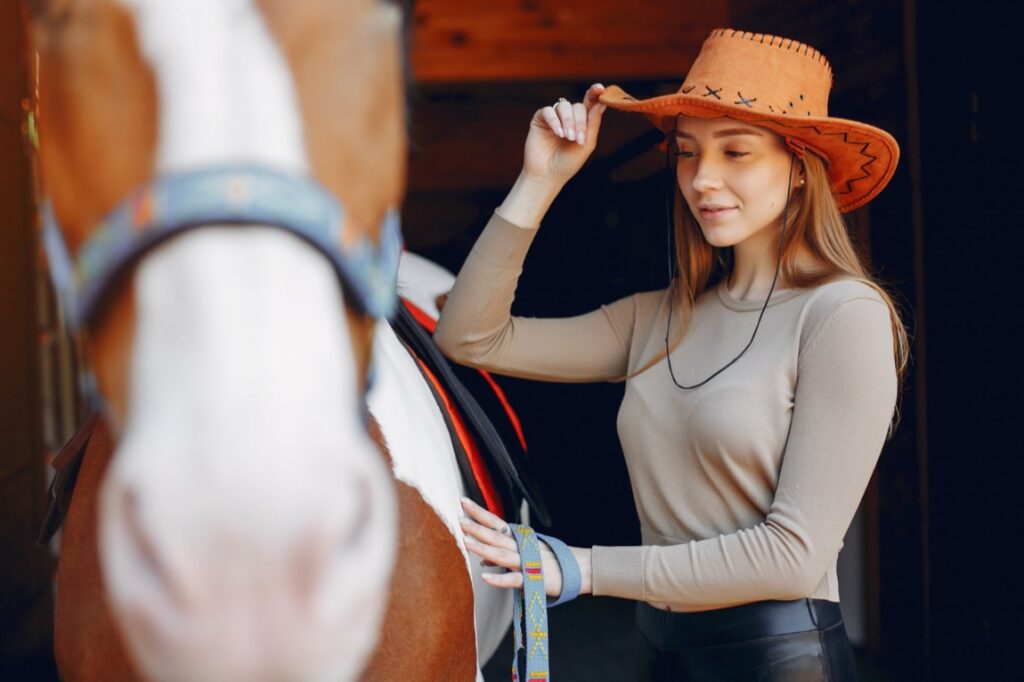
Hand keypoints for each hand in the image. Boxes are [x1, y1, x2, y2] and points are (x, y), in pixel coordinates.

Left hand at [460, 497, 590, 597]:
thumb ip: (503, 556)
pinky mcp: (532, 580)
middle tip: (459, 519)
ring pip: (501, 554)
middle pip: (495, 535)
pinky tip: (484, 576)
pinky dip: (499, 578)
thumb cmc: (550, 561)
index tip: (463, 502)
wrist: (578, 570)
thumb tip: (483, 559)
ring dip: (483, 548)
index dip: (479, 512)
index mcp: (519, 538)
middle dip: (476, 527)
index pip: (495, 522)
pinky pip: (513, 579)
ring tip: (466, 542)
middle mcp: (521, 547)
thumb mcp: (526, 554)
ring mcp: (526, 562)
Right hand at [522, 83, 606, 185]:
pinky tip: (558, 133)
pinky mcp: (540, 119)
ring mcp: (554, 117)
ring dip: (568, 121)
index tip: (600, 88)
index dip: (595, 93)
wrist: (547, 175)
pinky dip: (554, 120)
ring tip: (567, 137)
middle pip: (578, 106)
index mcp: (582, 122)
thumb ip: (593, 124)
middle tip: (577, 139)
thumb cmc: (568, 163)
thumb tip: (600, 104)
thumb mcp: (586, 145)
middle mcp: (568, 117)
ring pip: (564, 106)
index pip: (590, 103)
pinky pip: (548, 111)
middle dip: (580, 122)